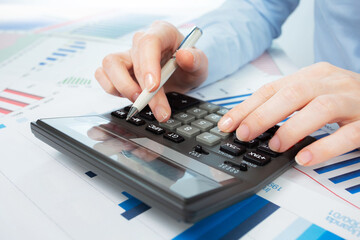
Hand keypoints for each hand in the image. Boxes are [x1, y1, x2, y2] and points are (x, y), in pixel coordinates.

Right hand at [95, 21, 207, 121]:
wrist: (181, 76)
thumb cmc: (188, 66)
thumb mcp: (200, 65)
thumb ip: (196, 60)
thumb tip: (184, 56)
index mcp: (162, 33)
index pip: (149, 43)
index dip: (148, 65)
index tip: (153, 87)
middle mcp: (141, 42)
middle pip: (131, 60)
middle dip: (144, 90)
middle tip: (159, 110)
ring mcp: (127, 55)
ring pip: (109, 65)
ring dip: (123, 88)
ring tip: (141, 103)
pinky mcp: (117, 70)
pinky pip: (103, 75)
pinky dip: (112, 89)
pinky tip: (130, 97)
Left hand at [218, 62, 359, 165]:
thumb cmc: (344, 97)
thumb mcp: (313, 93)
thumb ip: (286, 105)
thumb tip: (250, 123)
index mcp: (312, 75)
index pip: (272, 89)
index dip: (247, 107)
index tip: (227, 124)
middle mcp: (330, 83)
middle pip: (292, 94)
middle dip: (263, 115)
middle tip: (244, 134)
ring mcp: (351, 100)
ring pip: (319, 108)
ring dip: (292, 128)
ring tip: (276, 145)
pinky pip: (347, 134)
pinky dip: (324, 147)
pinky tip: (305, 157)